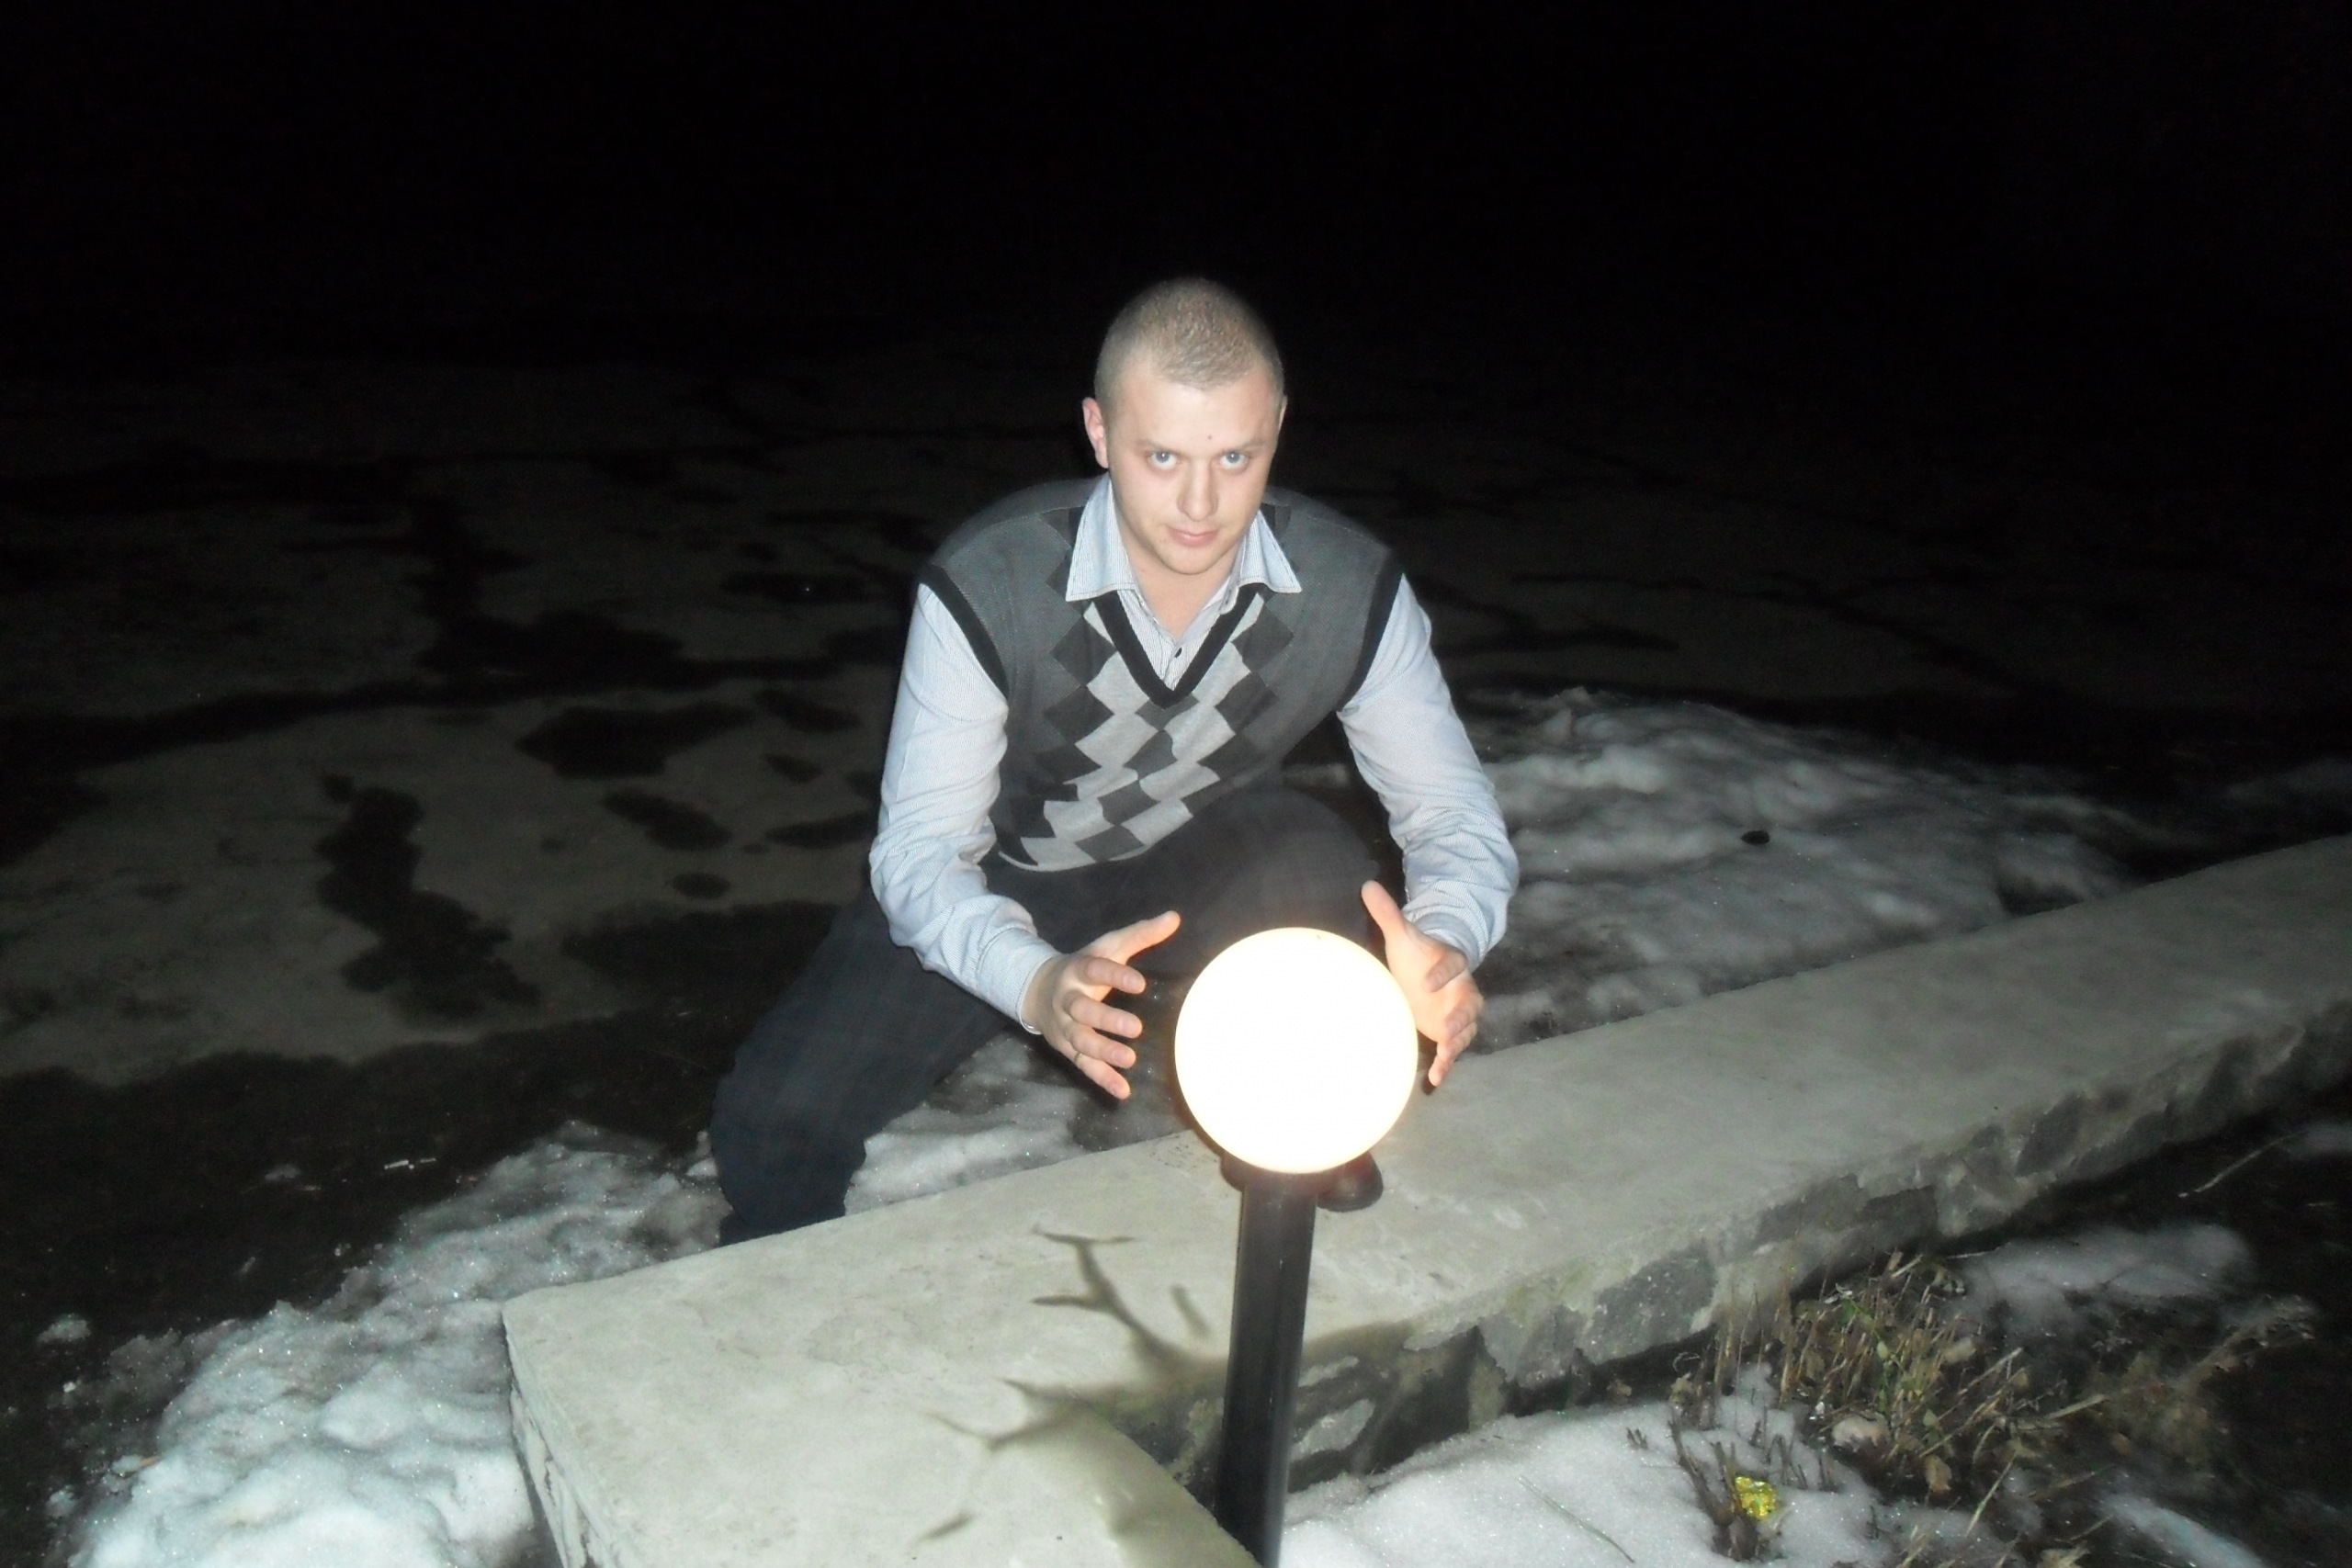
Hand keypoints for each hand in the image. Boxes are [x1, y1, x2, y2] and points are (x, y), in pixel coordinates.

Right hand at [1021, 910, 1181, 1098]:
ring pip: (1081, 1041)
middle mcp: (1068, 999)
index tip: (1140, 984)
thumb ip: (1140, 935)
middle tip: (1136, 1029)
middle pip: (1083, 1010)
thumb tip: (1175, 917)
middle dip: (1106, 1020)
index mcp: (1078, 970)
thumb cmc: (1085, 967)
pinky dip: (1102, 1079)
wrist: (1037, 989)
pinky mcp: (1068, 1049)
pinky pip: (1084, 1066)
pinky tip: (1123, 1091)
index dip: (1116, 976)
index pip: (1095, 970)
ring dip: (1104, 1052)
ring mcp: (1066, 1026)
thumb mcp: (1108, 947)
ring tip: (1130, 1060)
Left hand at [1361, 881, 1482, 1087]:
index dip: (1443, 972)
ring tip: (1445, 1055)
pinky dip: (1447, 1063)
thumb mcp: (1402, 935)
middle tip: (1446, 1027)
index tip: (1427, 982)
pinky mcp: (1450, 1032)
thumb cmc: (1417, 954)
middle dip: (1460, 1015)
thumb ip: (1388, 914)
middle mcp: (1460, 988)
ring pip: (1466, 1029)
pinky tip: (1436, 1079)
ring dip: (1456, 1042)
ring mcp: (1457, 1013)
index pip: (1452, 963)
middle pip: (1469, 1002)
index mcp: (1451, 961)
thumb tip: (1367, 885)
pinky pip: (1454, 1048)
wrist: (1430, 973)